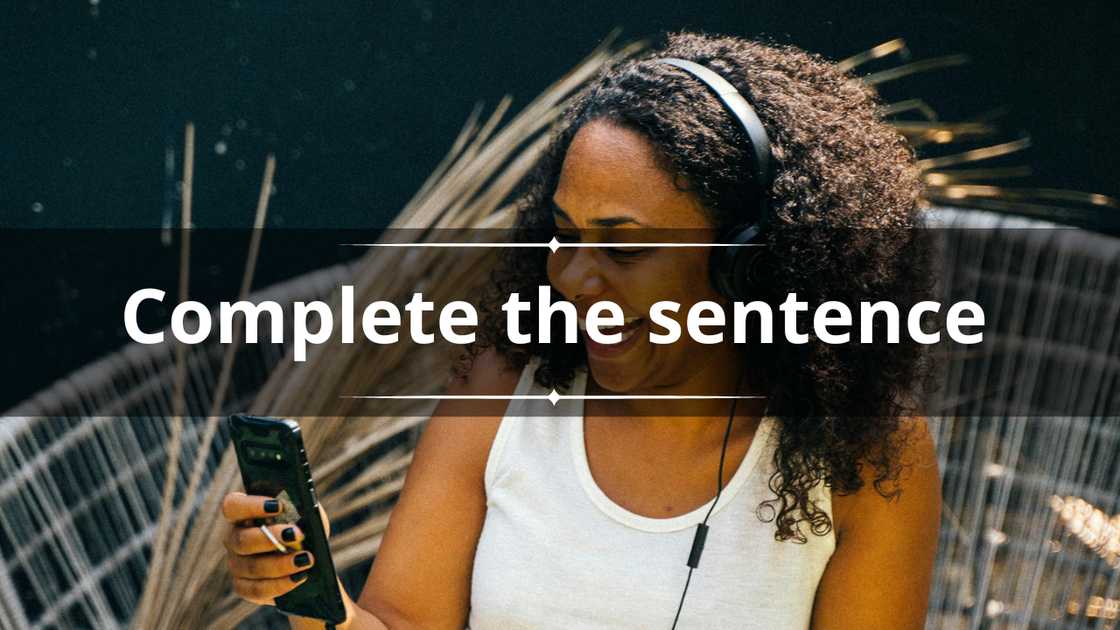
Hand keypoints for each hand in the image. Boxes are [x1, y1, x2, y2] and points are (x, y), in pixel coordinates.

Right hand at [222, 491, 316, 605]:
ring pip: (251, 567)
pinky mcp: (244, 586)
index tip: (279, 506)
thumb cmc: (302, 527)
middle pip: (241, 540)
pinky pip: (256, 589)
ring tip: (306, 560)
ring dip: (280, 564)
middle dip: (271, 538)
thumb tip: (305, 514)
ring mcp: (235, 564)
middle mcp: (233, 538)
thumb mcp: (304, 514)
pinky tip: (299, 577)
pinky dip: (280, 584)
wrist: (305, 556)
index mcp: (241, 513)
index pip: (233, 506)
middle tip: (297, 536)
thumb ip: (302, 510)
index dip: (252, 506)